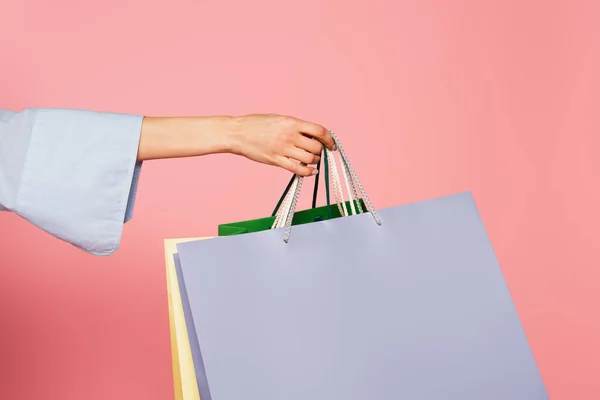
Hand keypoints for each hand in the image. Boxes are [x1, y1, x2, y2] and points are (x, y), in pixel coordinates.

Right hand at [138, 114, 335, 176]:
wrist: (237, 133)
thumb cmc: (257, 124)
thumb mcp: (279, 119)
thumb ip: (296, 126)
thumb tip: (313, 135)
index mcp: (292, 122)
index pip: (320, 131)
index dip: (330, 139)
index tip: (332, 145)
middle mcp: (290, 135)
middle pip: (316, 147)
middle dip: (320, 152)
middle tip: (318, 153)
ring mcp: (283, 149)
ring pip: (310, 159)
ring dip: (314, 161)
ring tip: (310, 160)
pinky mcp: (276, 161)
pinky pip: (298, 169)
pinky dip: (308, 172)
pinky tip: (310, 171)